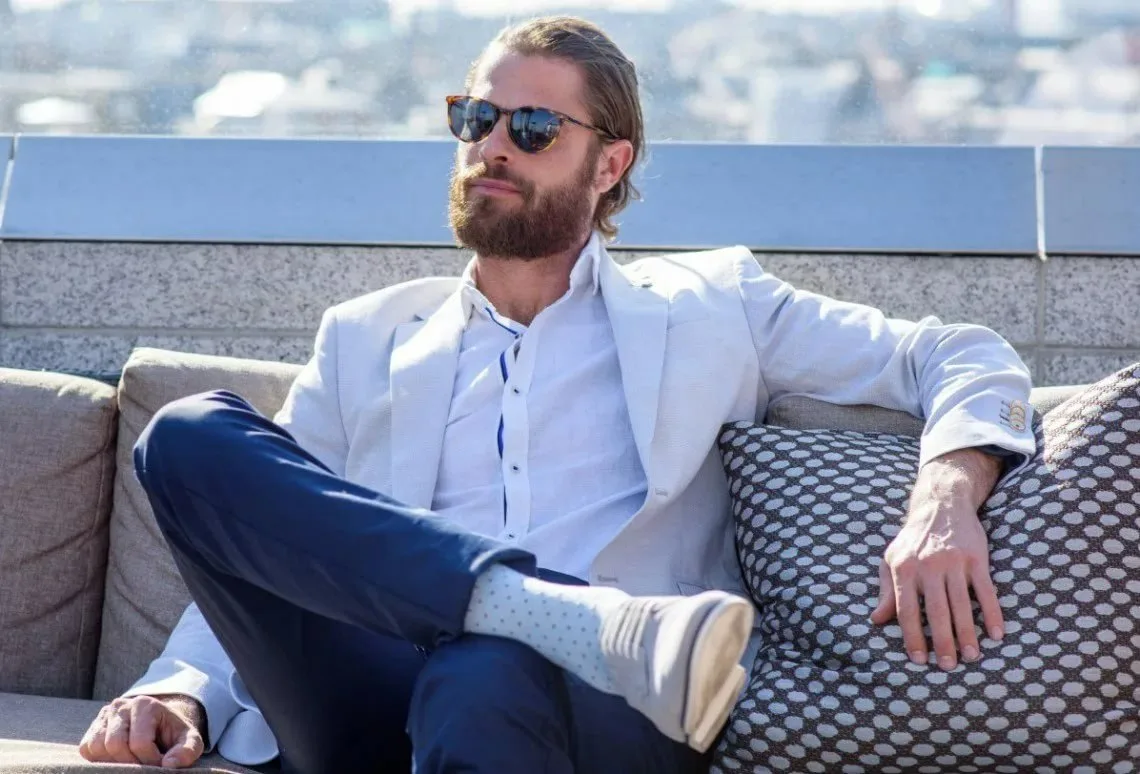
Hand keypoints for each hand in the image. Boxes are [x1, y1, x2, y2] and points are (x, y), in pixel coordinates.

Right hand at [79, 694, 205, 768]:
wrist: (160, 725)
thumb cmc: (174, 734)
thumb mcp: (189, 740)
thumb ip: (187, 751)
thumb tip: (169, 765)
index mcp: (145, 705)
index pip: (139, 743)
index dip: (150, 761)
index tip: (161, 762)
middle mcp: (121, 705)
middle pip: (115, 745)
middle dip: (131, 762)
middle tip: (144, 765)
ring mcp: (104, 715)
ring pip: (97, 747)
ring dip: (113, 761)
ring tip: (132, 761)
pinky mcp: (93, 727)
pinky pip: (87, 749)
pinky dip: (100, 759)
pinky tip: (118, 758)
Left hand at [870, 448, 1005, 669]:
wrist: (941, 506)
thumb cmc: (912, 540)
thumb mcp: (891, 561)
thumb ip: (885, 591)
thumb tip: (876, 620)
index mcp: (903, 569)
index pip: (906, 610)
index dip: (912, 637)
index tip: (919, 659)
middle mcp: (928, 566)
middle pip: (936, 612)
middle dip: (942, 642)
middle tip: (948, 666)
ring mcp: (954, 562)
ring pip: (962, 605)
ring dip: (968, 634)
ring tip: (971, 656)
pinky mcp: (977, 558)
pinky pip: (986, 591)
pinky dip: (992, 614)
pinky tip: (996, 634)